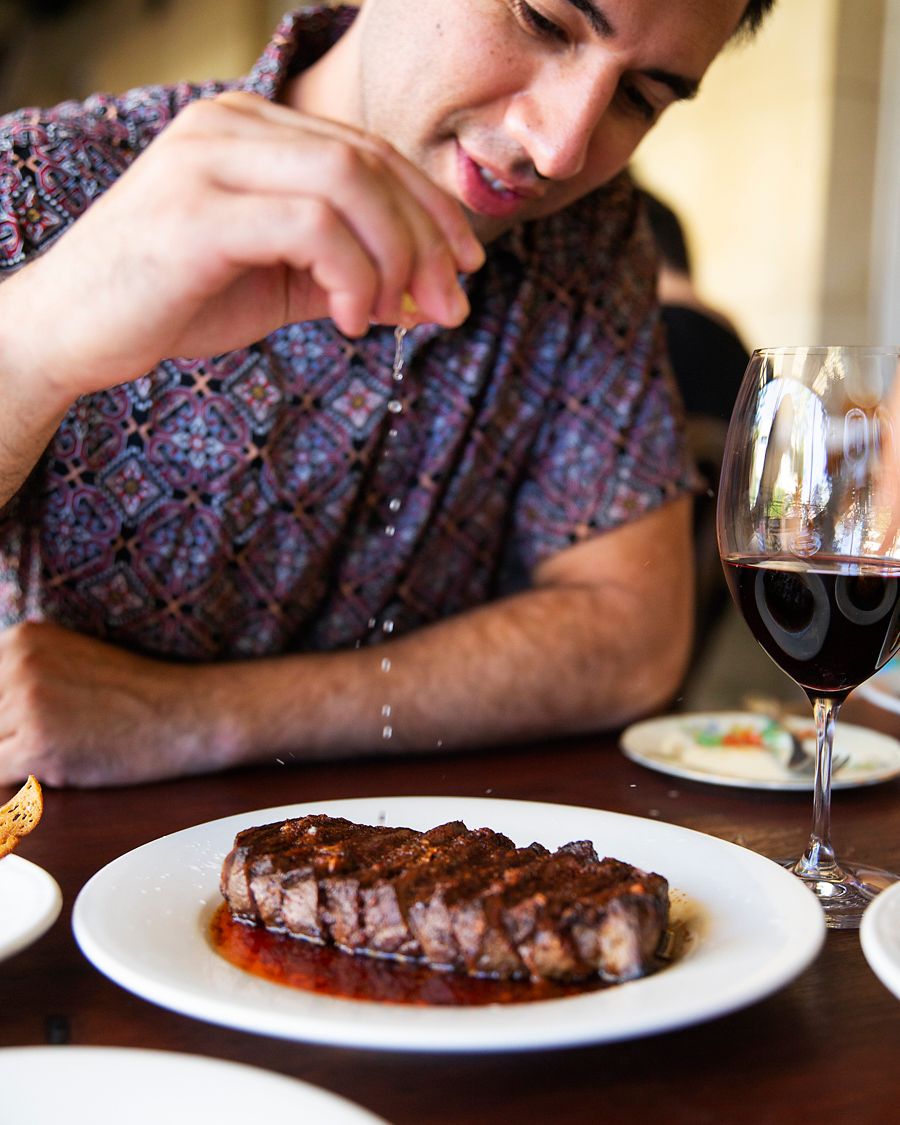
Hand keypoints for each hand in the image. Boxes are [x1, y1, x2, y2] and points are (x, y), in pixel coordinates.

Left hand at [0, 621, 220, 786]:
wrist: (187, 713)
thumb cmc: (134, 695)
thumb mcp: (68, 660)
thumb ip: (18, 674)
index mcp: (21, 636)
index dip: (6, 716)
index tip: (30, 722)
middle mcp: (17, 661)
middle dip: (9, 735)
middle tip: (63, 731)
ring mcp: (27, 701)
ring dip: (17, 756)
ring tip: (66, 743)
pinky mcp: (39, 744)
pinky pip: (0, 775)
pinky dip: (25, 779)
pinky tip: (65, 762)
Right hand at [1, 91, 483, 401]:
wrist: (72, 331)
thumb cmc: (174, 302)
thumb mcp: (281, 283)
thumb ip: (350, 274)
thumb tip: (432, 294)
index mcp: (252, 129)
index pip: (369, 152)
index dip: (431, 210)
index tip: (468, 268)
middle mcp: (232, 125)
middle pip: (370, 162)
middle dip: (428, 240)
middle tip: (452, 306)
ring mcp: (209, 158)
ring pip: (349, 182)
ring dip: (395, 258)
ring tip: (394, 318)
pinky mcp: (197, 210)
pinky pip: (311, 225)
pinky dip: (352, 274)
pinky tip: (352, 321)